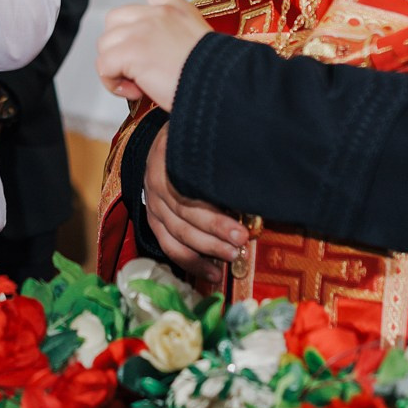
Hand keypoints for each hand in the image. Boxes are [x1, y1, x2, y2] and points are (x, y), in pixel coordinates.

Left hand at [95, 0, 208, 111]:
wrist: (222, 84)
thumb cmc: (216, 74)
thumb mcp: (201, 44)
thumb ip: (176, 41)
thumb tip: (156, 60)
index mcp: (177, 10)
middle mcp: (157, 14)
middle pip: (115, 21)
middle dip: (118, 46)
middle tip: (138, 71)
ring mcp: (142, 29)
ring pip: (106, 46)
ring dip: (115, 69)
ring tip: (139, 85)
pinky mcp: (131, 51)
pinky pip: (104, 67)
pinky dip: (112, 83)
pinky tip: (135, 91)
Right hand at [144, 125, 248, 274]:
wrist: (167, 141)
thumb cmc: (194, 139)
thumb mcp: (204, 135)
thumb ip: (222, 149)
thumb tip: (254, 164)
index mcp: (168, 157)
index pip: (189, 191)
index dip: (216, 214)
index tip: (243, 225)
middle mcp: (156, 182)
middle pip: (184, 213)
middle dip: (215, 231)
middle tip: (241, 242)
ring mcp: (152, 203)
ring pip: (176, 233)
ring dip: (204, 250)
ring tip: (231, 257)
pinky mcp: (154, 219)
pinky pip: (168, 245)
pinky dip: (190, 261)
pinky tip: (212, 272)